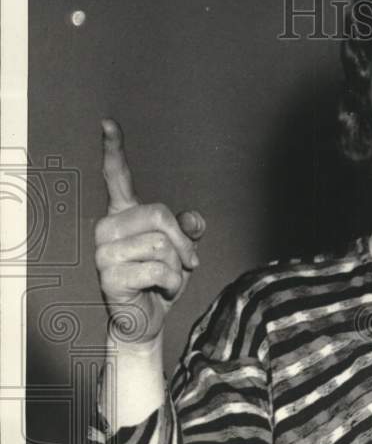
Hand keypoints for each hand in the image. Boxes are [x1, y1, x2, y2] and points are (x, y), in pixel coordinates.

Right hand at [94, 118, 205, 346]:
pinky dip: (171, 284)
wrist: (145, 320)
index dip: (113, 150)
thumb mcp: (180, 251)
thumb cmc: (159, 281)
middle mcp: (108, 228)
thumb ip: (187, 229)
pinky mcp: (109, 276)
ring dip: (177, 267)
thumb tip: (195, 220)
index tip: (109, 124)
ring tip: (166, 279)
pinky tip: (159, 291)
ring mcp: (104, 252)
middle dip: (182, 242)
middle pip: (158, 214)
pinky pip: (159, 270)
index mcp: (123, 215)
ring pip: (161, 245)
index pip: (117, 177)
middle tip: (188, 263)